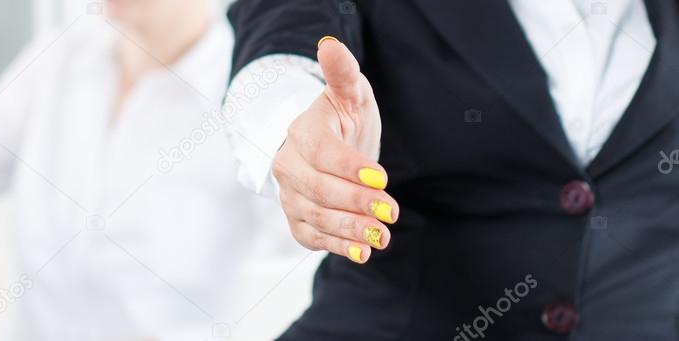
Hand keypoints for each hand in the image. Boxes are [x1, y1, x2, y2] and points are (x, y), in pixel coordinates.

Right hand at [272, 36, 398, 263]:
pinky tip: (362, 252)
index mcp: (301, 132)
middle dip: (356, 203)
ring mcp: (289, 195)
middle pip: (318, 190)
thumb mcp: (350, 93)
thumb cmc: (343, 117)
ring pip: (315, 217)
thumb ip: (343, 73)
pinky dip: (335, 247)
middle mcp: (287, 166)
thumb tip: (330, 45)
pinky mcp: (296, 219)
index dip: (350, 167)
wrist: (326, 146)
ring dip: (350, 229)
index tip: (383, 178)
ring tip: (383, 237)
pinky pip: (310, 237)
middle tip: (392, 212)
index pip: (322, 153)